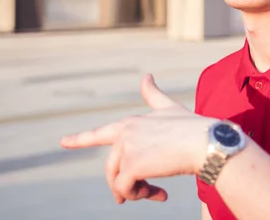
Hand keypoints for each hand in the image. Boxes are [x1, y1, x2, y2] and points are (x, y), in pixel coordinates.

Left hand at [60, 74, 215, 203]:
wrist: (205, 142)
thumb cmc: (192, 127)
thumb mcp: (168, 108)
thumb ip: (153, 95)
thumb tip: (146, 75)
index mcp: (130, 123)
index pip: (99, 133)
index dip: (80, 139)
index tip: (63, 142)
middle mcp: (124, 134)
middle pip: (112, 168)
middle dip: (126, 184)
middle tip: (146, 193)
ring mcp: (126, 149)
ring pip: (118, 181)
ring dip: (136, 192)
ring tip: (154, 193)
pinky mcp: (132, 166)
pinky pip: (125, 190)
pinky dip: (141, 195)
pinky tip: (160, 194)